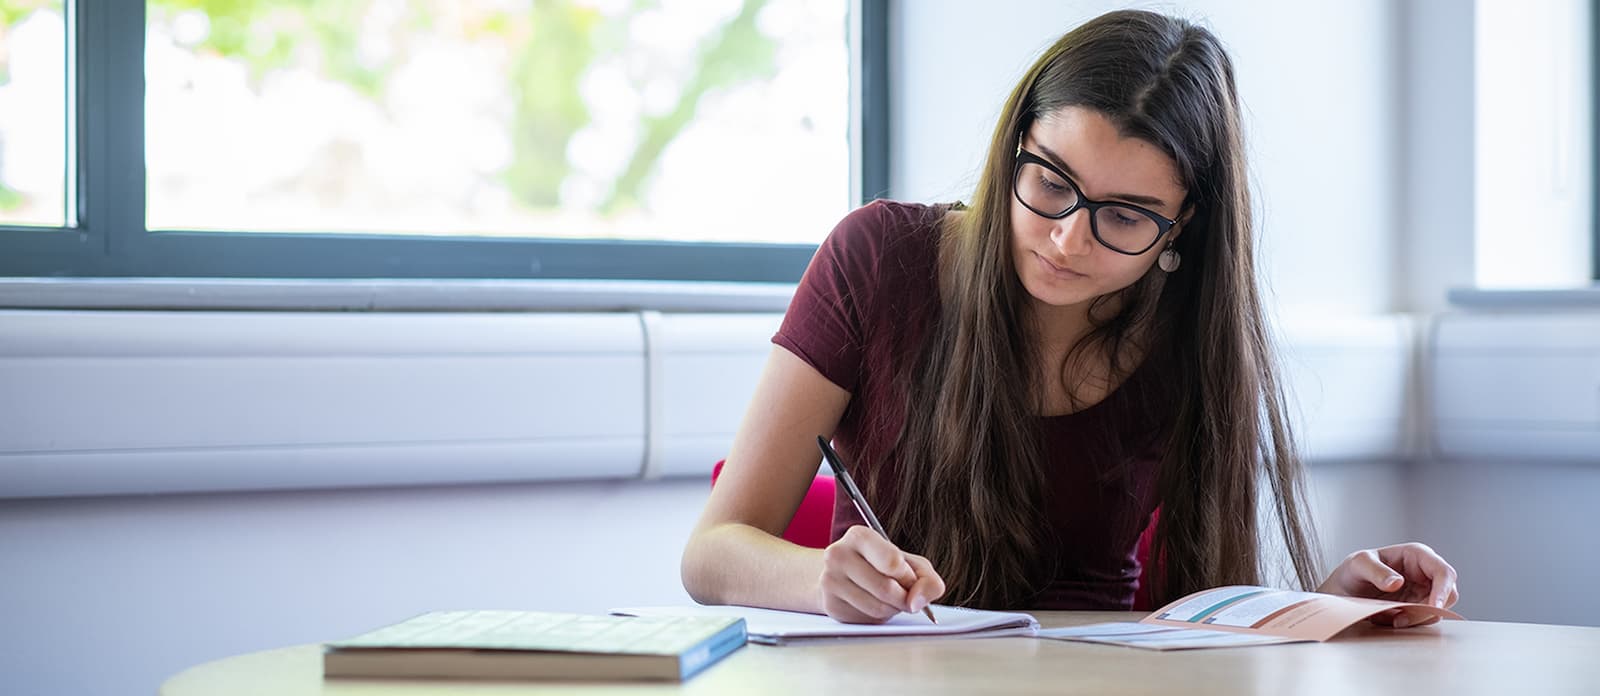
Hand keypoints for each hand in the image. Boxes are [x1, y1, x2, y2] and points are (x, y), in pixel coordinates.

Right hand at [819, 525, 946, 623]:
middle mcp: (838, 554)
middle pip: (886, 588)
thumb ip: (927, 579)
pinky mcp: (830, 605)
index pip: (892, 561)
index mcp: (859, 536)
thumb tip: (917, 603)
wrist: (846, 576)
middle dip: (903, 598)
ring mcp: (830, 580)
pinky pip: (865, 620)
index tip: (909, 578)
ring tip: (887, 598)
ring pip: (877, 608)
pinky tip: (872, 605)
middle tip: (903, 594)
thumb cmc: (883, 567)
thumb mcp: (911, 564)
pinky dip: (877, 618)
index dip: (908, 577)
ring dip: (892, 609)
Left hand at [1317, 542, 1458, 627]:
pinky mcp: (1417, 607)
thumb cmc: (1352, 571)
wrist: (1342, 591)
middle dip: (1428, 609)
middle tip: (1402, 618)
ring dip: (1417, 618)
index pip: (1443, 572)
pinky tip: (1391, 619)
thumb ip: (1376, 571)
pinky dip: (1411, 623)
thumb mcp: (1358, 565)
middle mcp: (1425, 572)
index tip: (1433, 606)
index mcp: (1416, 555)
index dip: (1444, 590)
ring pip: (1437, 610)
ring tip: (1391, 618)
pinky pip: (1424, 619)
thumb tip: (1397, 582)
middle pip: (1447, 595)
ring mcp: (1423, 591)